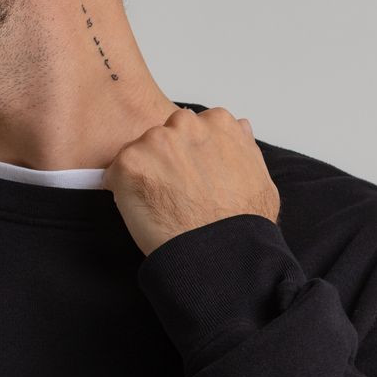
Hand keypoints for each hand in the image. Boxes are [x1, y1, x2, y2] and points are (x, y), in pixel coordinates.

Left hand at [101, 106, 280, 256]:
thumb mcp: (260, 177)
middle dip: (164, 159)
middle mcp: (186, 124)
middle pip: (162, 135)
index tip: (190, 176)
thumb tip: (239, 126)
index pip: (191, 127)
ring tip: (159, 204)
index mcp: (217, 123)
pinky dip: (122, 190)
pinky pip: (115, 173)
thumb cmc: (242, 223)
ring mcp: (156, 141)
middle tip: (172, 192)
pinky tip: (142, 210)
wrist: (220, 253)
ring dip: (143, 173)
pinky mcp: (130, 162)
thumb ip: (243, 146)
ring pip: (138, 152)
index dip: (187, 154)